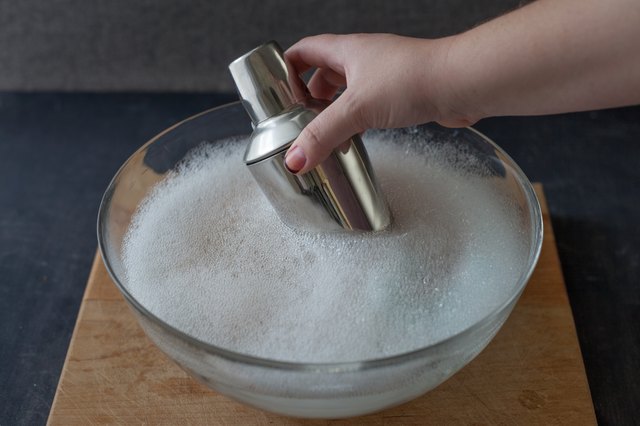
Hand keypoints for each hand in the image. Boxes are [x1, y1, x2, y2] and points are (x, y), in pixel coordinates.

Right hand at [283, 34, 473, 173]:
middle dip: (310, 96)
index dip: (288, 68)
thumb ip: (323, 134)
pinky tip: (356, 136)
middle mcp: (364, 59)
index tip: (278, 92)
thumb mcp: (356, 109)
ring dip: (335, 109)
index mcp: (347, 51)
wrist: (459, 84)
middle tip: (302, 119)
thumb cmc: (412, 79)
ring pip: (348, 90)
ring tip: (326, 132)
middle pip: (325, 72)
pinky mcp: (400, 93)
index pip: (305, 51)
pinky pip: (369, 104)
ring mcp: (383, 75)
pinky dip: (357, 119)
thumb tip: (296, 158)